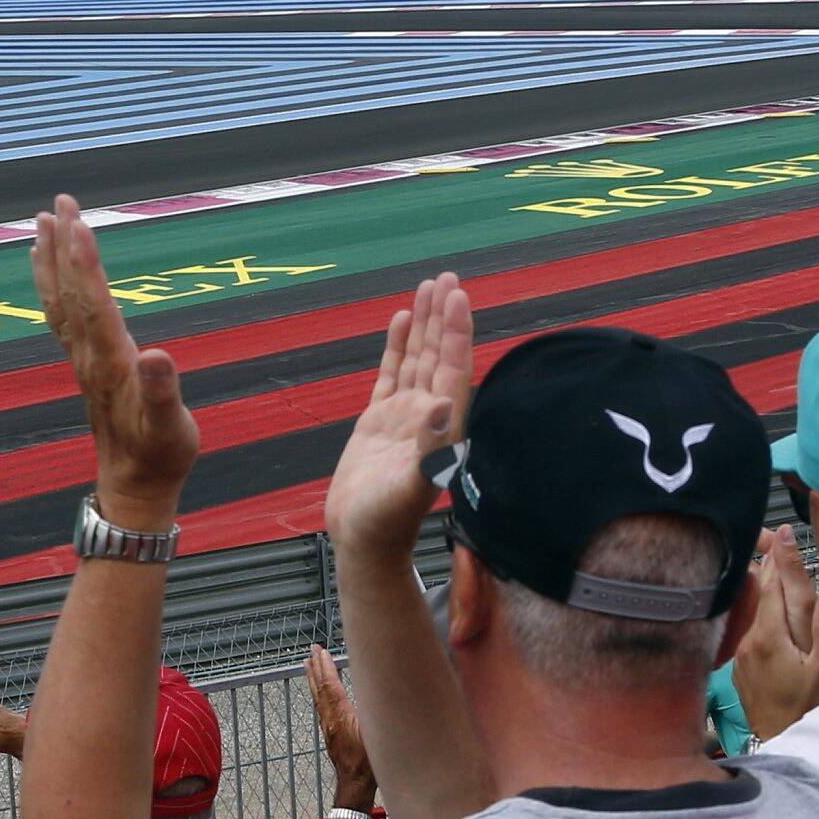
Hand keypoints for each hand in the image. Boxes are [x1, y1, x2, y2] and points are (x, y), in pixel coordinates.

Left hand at [30, 196, 198, 524]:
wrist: (134, 486)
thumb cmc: (160, 455)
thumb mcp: (171, 428)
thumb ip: (163, 393)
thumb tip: (157, 357)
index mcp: (111, 361)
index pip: (94, 302)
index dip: (84, 262)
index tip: (77, 223)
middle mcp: (89, 355)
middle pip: (70, 291)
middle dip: (64, 244)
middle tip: (61, 201)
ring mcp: (83, 359)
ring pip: (59, 300)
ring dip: (50, 259)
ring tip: (42, 221)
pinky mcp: (85, 365)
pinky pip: (61, 315)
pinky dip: (53, 285)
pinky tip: (51, 269)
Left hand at [307, 644, 374, 811]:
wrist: (355, 785)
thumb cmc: (369, 763)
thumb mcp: (377, 735)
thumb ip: (375, 713)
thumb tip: (377, 690)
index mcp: (341, 716)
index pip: (330, 686)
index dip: (326, 667)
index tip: (321, 651)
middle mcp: (331, 719)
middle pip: (320, 688)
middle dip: (316, 667)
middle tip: (312, 650)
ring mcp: (328, 726)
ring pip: (318, 697)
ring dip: (313, 678)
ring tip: (308, 663)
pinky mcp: (330, 733)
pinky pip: (321, 706)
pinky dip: (318, 692)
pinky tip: (319, 690)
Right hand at [323, 275, 472, 561]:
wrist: (362, 542)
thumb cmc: (386, 522)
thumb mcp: (409, 486)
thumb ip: (428, 448)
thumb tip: (442, 407)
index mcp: (442, 427)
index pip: (453, 368)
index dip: (456, 331)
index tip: (457, 296)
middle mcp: (428, 416)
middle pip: (439, 354)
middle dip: (443, 316)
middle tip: (446, 276)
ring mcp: (404, 416)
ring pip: (417, 359)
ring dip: (424, 325)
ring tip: (426, 287)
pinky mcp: (379, 421)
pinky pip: (391, 373)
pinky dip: (396, 346)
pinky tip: (400, 322)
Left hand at [731, 527, 818, 738]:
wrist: (779, 742)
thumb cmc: (808, 711)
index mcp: (773, 636)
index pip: (779, 586)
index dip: (784, 557)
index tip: (784, 531)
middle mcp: (752, 638)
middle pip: (761, 588)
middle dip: (769, 559)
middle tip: (771, 532)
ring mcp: (743, 649)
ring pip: (753, 604)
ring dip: (763, 580)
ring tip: (769, 555)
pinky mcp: (741, 660)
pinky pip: (748, 622)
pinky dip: (758, 604)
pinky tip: (763, 597)